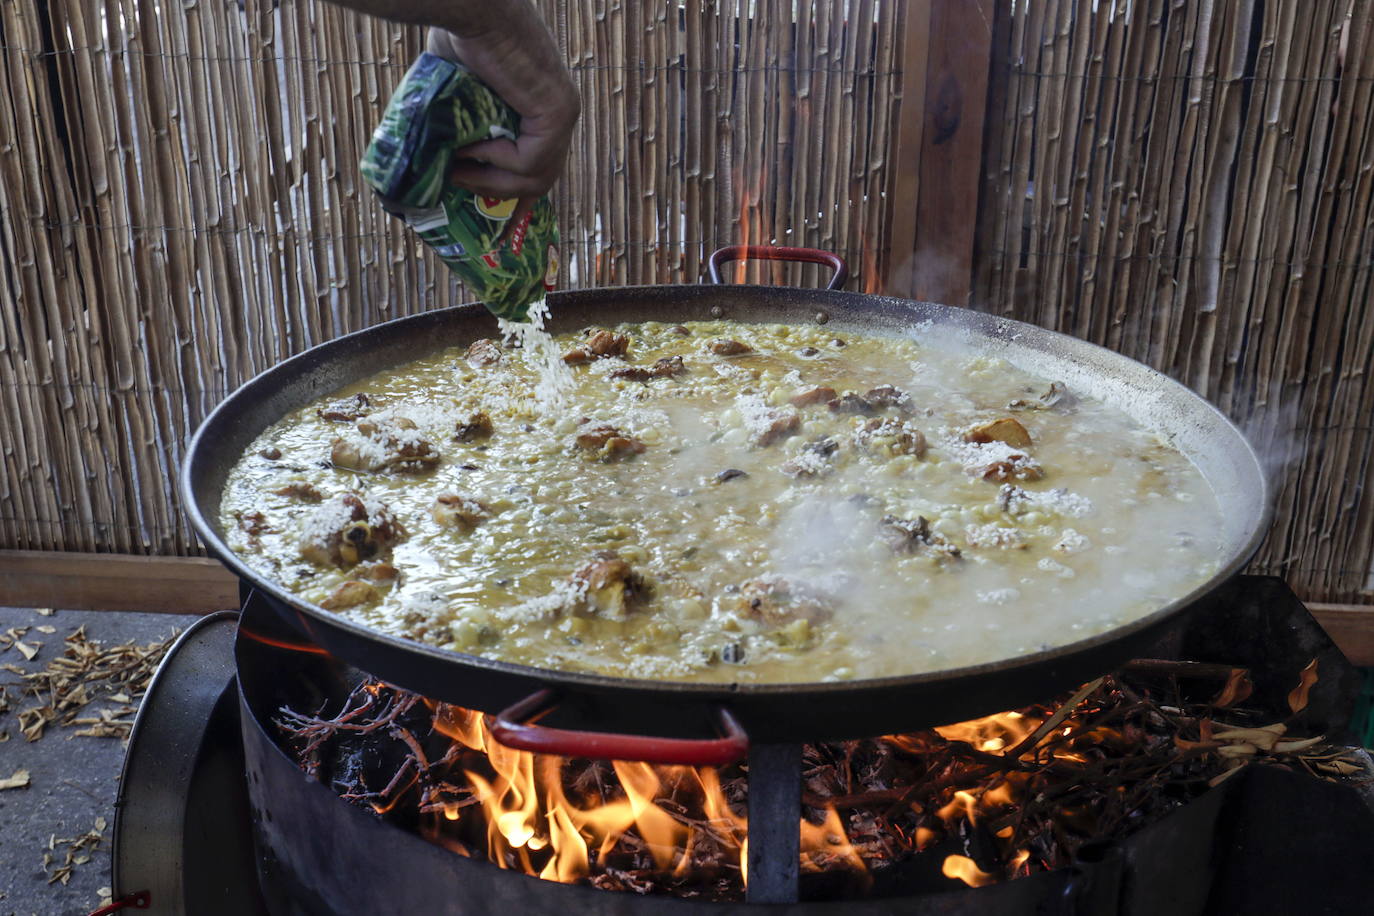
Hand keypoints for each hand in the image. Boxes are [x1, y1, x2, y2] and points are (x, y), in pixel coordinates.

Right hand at [427, 27, 579, 222]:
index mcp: (544, 106)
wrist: (468, 8)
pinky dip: (496, 160)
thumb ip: (464, 126)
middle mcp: (562, 112)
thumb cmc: (459, 37)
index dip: (516, 191)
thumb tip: (438, 163)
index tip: (491, 214)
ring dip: (492, 182)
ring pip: (536, 177)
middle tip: (462, 193)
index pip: (540, 163)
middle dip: (503, 196)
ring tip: (456, 172)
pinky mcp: (557, 114)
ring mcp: (563, 114)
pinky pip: (528, 161)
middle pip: (542, 178)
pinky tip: (472, 143)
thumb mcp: (460, 93)